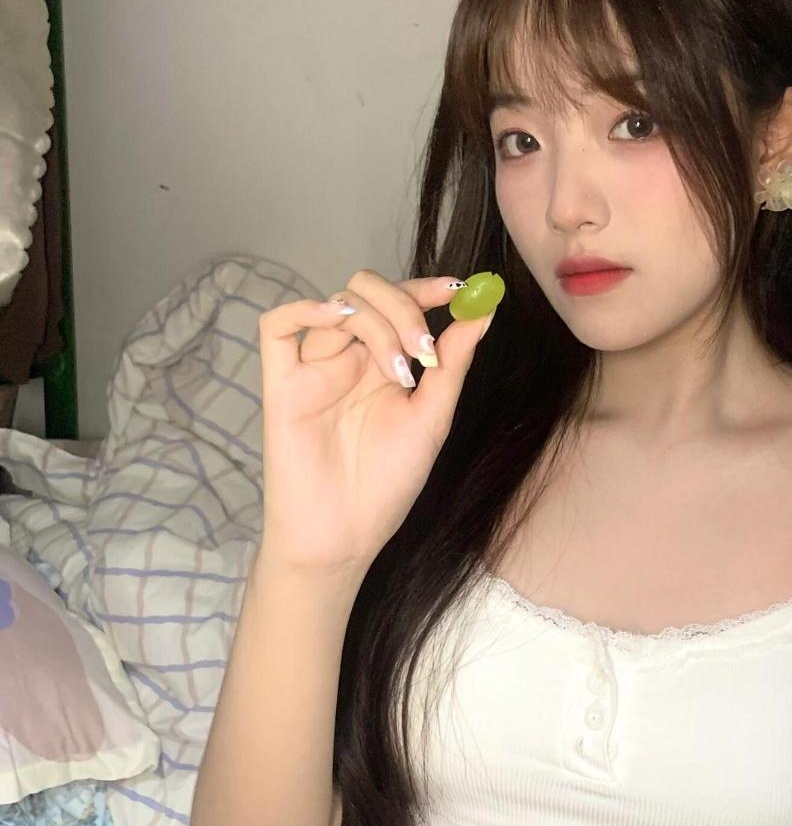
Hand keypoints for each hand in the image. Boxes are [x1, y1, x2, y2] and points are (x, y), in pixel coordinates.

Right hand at [255, 269, 495, 575]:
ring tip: (400, 371)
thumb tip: (482, 312)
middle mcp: (348, 359)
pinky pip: (276, 327)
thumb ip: (453, 364)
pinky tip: (337, 319)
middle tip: (424, 350)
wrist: (345, 537)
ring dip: (376, 323)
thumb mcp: (432, 418)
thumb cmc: (386, 484)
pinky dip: (304, 308)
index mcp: (384, 363)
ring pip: (337, 305)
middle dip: (403, 307)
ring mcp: (314, 369)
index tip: (458, 290)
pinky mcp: (282, 385)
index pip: (399, 302)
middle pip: (366, 293)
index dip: (426, 288)